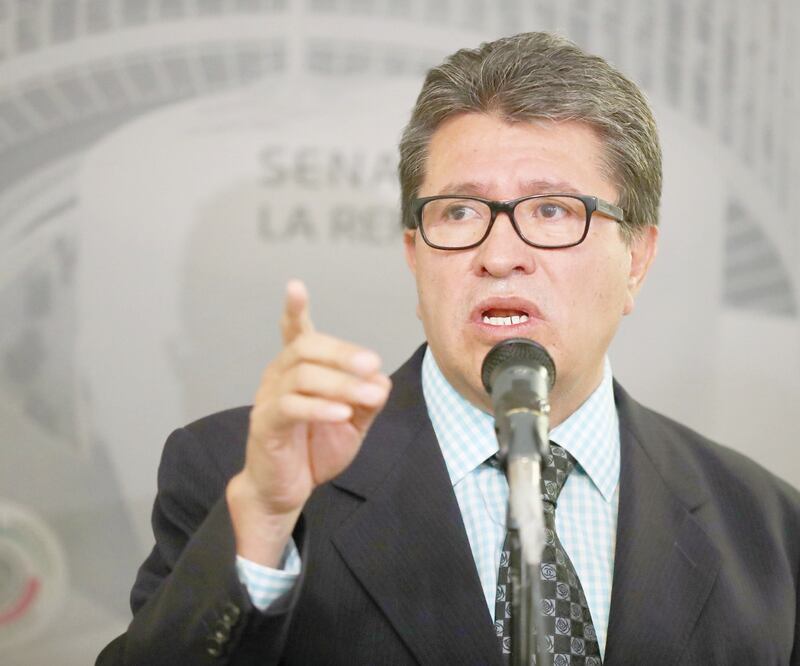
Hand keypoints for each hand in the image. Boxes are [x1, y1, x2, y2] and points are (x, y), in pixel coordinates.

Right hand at [226, 280, 390, 565]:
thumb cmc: (315, 448)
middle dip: (342, 353)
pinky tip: (342, 414)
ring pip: (303, 375)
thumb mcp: (353, 421)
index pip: (295, 332)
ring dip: (342, 384)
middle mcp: (279, 376)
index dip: (294, 309)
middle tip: (373, 364)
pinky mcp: (266, 424)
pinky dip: (320, 407)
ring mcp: (269, 398)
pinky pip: (291, 406)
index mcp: (299, 369)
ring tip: (370, 397)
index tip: (295, 286)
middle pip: (306, 347)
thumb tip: (381, 379)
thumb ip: (367, 398)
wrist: (286, 489)